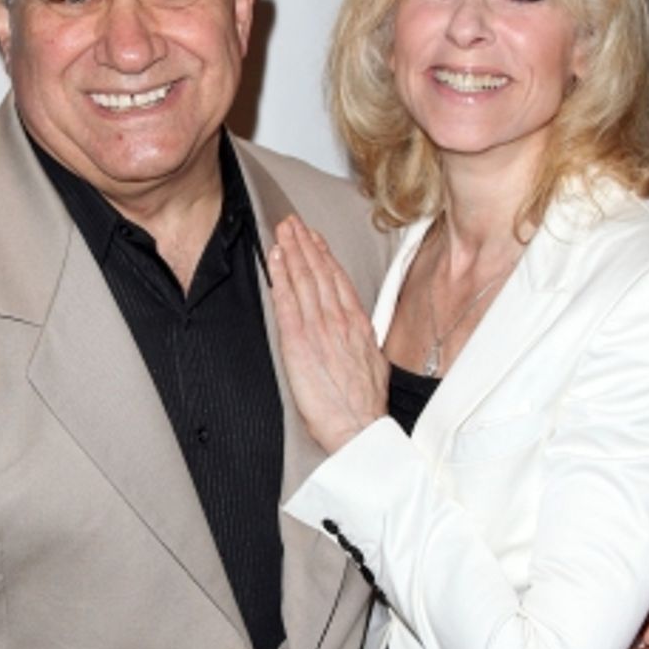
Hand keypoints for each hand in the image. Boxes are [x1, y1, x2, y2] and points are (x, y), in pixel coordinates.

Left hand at [270, 214, 388, 454]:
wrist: (359, 426)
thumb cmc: (365, 406)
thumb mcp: (374, 364)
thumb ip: (362, 341)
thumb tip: (357, 332)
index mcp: (357, 325)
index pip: (338, 280)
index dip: (324, 255)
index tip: (314, 238)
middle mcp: (339, 320)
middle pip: (319, 272)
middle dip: (304, 243)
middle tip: (292, 222)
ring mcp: (319, 329)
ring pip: (303, 280)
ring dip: (291, 252)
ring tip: (281, 231)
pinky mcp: (299, 343)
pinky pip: (288, 302)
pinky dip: (281, 277)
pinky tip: (275, 260)